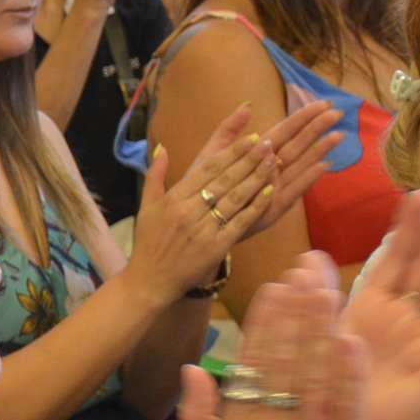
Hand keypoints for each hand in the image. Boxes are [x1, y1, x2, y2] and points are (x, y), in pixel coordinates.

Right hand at [128, 99, 338, 297]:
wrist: (150, 280)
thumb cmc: (149, 243)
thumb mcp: (146, 206)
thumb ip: (155, 175)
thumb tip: (162, 147)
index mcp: (173, 199)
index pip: (207, 170)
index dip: (230, 153)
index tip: (249, 138)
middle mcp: (188, 211)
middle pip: (224, 180)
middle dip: (248, 159)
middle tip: (268, 142)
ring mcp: (203, 230)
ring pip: (235, 198)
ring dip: (256, 178)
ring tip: (273, 161)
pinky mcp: (216, 247)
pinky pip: (240, 222)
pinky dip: (256, 206)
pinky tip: (270, 191)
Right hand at [181, 260, 374, 419]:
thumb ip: (196, 415)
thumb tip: (192, 369)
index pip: (251, 363)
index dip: (264, 321)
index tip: (274, 287)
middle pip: (284, 360)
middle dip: (297, 312)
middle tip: (307, 272)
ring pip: (316, 377)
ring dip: (323, 329)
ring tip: (331, 290)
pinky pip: (347, 409)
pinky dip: (349, 374)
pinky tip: (353, 340)